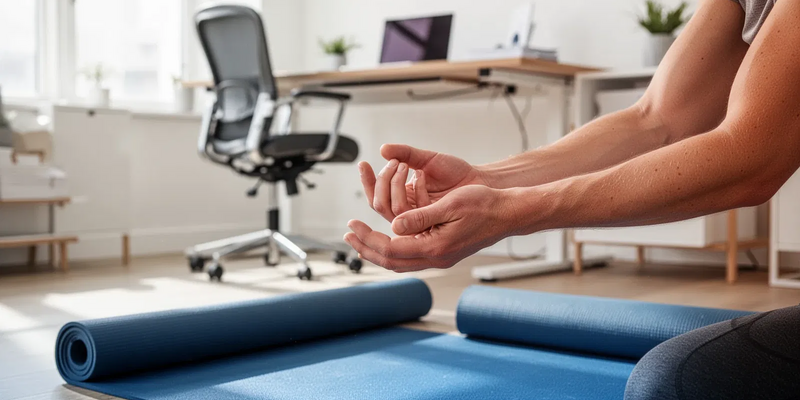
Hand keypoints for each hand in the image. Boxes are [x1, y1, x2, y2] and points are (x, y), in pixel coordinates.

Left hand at [344, 185, 517, 271]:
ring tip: (360, 238)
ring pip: (399, 263)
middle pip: (391, 261)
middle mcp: (436, 258)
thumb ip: (420, 217)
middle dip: (366, 248)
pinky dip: (392, 250)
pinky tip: (386, 239)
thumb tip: (393, 226)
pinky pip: (410, 258)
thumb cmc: (484, 205)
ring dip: (377, 251)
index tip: (352, 225)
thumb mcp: (450, 205)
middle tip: (348, 234)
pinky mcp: (443, 253)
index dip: (367, 238)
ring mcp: (440, 258)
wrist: (508, 213)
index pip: (390, 248)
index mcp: (435, 247)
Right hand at [359, 144, 488, 221]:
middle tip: (392, 162)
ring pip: (393, 210)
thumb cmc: (456, 172)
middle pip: (379, 205)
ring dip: (395, 184)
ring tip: (404, 164)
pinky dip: (415, 188)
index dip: (367, 181)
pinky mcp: (432, 223)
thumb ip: (405, 153)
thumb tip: (383, 149)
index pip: (376, 195)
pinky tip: (422, 174)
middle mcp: (408, 210)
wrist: (479, 181)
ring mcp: (419, 218)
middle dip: (381, 182)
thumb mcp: (427, 158)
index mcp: (402, 197)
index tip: (363, 164)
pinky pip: (413, 212)